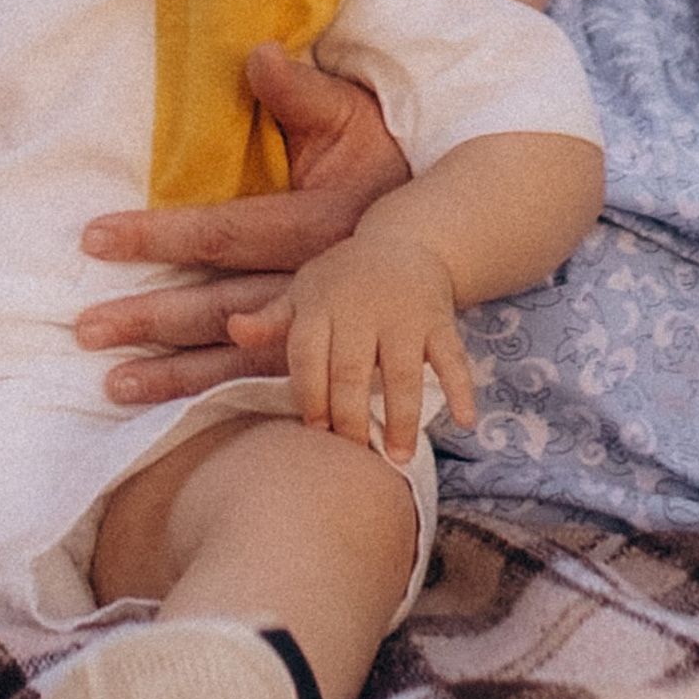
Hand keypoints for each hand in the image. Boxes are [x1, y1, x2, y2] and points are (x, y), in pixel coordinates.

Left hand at [76, 43, 411, 403]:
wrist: (439, 227)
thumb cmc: (378, 158)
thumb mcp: (348, 116)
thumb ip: (300, 93)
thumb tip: (257, 52)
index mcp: (321, 224)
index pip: (227, 233)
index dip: (161, 236)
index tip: (96, 238)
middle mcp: (318, 286)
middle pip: (223, 308)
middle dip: (152, 318)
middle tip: (86, 327)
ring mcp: (322, 329)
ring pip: (239, 358)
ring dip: (175, 375)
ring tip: (113, 384)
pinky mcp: (323, 356)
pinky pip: (263, 383)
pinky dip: (217, 400)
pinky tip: (172, 415)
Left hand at [227, 222, 476, 465]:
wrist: (404, 241)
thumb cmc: (343, 279)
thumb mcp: (303, 292)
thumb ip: (270, 319)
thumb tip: (233, 329)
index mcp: (321, 304)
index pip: (308, 355)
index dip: (310, 395)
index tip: (315, 431)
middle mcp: (361, 309)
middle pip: (351, 370)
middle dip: (350, 416)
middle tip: (353, 452)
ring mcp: (403, 315)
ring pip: (402, 371)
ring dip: (401, 417)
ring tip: (399, 457)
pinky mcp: (440, 320)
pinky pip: (453, 357)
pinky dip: (461, 388)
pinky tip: (465, 421)